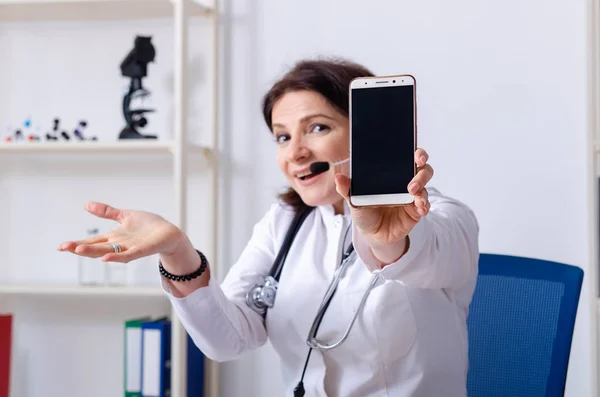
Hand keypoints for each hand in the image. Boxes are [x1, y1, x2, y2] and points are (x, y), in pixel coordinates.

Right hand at [57, 202, 186, 262]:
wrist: (169, 233)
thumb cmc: (149, 226)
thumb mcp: (125, 216)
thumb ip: (107, 212)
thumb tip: (87, 205)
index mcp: (114, 237)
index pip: (92, 240)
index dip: (77, 243)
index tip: (61, 246)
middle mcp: (119, 244)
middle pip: (96, 247)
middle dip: (79, 247)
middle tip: (63, 247)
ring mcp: (129, 248)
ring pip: (108, 251)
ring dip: (93, 251)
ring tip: (78, 250)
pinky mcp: (142, 250)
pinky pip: (127, 255)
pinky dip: (117, 256)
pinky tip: (105, 258)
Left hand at [334, 148, 433, 263]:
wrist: (371, 234)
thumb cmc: (365, 211)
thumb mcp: (354, 199)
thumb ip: (347, 189)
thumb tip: (338, 178)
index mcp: (393, 173)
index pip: (408, 157)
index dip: (417, 153)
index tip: (417, 156)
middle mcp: (406, 181)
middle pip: (423, 169)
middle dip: (422, 171)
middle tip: (413, 179)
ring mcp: (413, 196)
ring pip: (425, 186)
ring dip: (422, 187)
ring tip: (413, 194)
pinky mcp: (415, 211)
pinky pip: (424, 205)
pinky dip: (424, 205)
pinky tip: (420, 207)